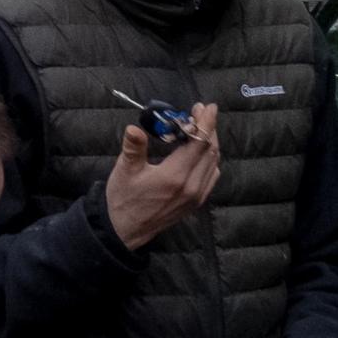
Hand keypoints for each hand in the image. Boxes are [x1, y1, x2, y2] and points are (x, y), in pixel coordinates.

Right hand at [103, 102, 222, 249]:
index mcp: (175, 176)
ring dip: (210, 143)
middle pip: (210, 151)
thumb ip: (133, 148)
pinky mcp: (196, 202)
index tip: (207, 107)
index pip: (198, 143)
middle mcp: (192, 186)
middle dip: (208, 128)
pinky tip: (201, 152)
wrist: (126, 230)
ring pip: (213, 163)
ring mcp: (197, 196)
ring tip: (200, 127)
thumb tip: (134, 128)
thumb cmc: (124, 198)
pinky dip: (210, 159)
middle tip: (200, 112)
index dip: (205, 123)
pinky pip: (211, 176)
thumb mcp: (124, 170)